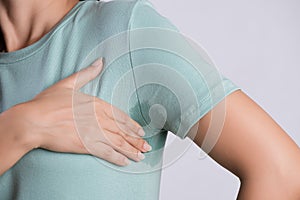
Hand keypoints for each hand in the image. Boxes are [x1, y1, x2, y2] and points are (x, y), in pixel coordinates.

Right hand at [22, 58, 150, 165]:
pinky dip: (117, 158)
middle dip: (136, 141)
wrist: (34, 120)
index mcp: (97, 104)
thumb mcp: (68, 84)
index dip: (132, 125)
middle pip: (122, 131)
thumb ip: (87, 73)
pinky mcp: (86, 145)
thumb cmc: (48, 102)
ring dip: (131, 150)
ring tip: (141, 156)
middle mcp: (99, 119)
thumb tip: (100, 61)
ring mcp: (94, 133)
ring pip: (118, 143)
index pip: (121, 116)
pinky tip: (125, 162)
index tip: (141, 131)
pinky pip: (106, 153)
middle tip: (146, 147)